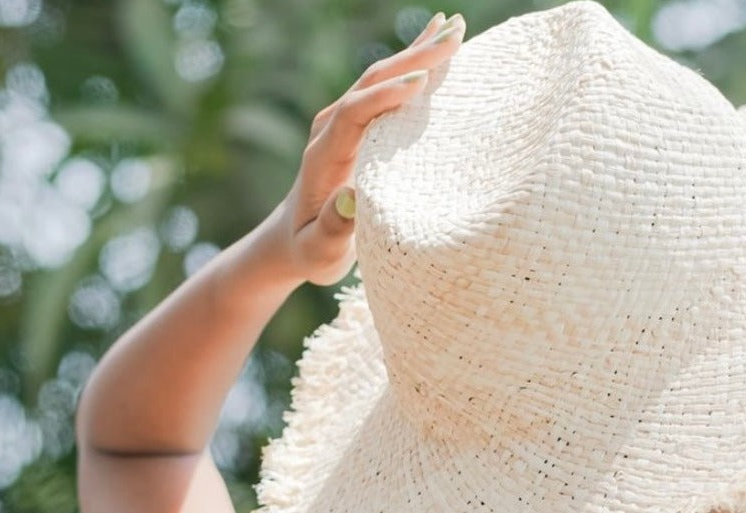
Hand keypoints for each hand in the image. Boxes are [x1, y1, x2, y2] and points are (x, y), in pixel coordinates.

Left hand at [266, 11, 466, 287]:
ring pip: (380, 78)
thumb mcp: (319, 252)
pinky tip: (433, 47)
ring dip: (416, 53)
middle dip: (413, 58)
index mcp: (324, 155)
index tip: (421, 83)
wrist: (291, 240)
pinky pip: (384, 89)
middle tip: (454, 34)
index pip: (356, 113)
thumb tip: (350, 200)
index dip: (387, 97)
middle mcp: (331, 128)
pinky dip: (411, 67)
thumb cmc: (310, 251)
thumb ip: (333, 230)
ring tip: (453, 27)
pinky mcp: (355, 125)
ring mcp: (343, 123)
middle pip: (372, 82)